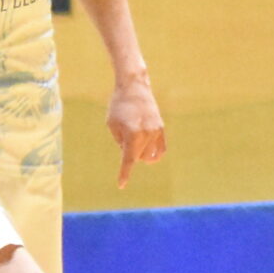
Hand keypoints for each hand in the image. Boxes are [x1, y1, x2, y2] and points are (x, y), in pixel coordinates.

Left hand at [108, 73, 166, 187]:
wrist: (134, 87)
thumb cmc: (118, 106)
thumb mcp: (112, 125)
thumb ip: (120, 142)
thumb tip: (131, 154)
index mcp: (132, 133)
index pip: (128, 159)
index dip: (124, 173)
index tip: (121, 185)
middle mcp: (147, 133)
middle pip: (138, 157)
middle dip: (129, 154)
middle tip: (123, 139)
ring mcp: (156, 131)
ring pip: (149, 155)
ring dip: (140, 153)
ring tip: (133, 139)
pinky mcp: (161, 128)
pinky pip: (161, 150)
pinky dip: (155, 154)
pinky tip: (149, 155)